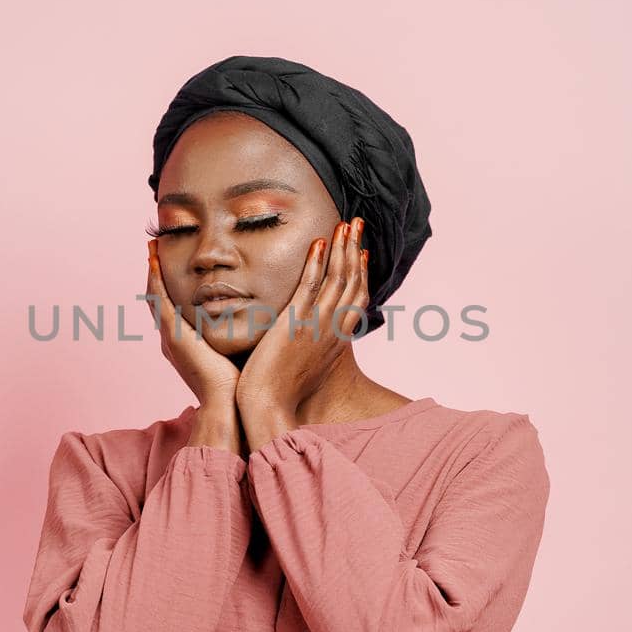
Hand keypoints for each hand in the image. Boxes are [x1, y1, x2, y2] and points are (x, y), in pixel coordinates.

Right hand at [145, 237, 240, 408]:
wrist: (228, 406)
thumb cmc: (239, 385)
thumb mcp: (236, 353)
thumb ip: (239, 336)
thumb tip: (260, 320)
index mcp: (186, 344)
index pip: (174, 308)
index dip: (170, 285)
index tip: (171, 263)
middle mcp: (172, 339)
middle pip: (160, 299)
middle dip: (156, 274)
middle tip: (155, 248)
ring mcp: (170, 337)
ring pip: (155, 296)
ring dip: (152, 270)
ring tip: (152, 246)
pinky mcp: (173, 335)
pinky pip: (160, 300)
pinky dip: (154, 278)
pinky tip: (154, 259)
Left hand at [236, 217, 368, 438]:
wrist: (270, 408)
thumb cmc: (282, 393)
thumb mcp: (306, 366)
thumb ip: (311, 346)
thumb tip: (307, 337)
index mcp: (336, 340)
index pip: (356, 299)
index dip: (361, 272)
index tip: (362, 251)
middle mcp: (332, 329)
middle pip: (352, 282)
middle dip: (356, 249)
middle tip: (358, 223)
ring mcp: (316, 325)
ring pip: (336, 279)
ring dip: (342, 248)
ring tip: (345, 224)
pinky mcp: (295, 324)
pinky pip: (309, 287)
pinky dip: (316, 263)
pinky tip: (319, 243)